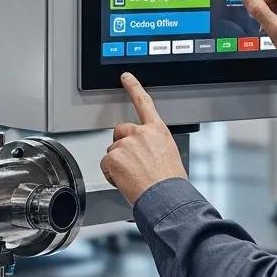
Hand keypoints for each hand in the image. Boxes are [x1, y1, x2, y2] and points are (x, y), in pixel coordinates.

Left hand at [101, 73, 187, 205]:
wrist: (166, 198)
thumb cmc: (170, 183)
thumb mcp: (169, 154)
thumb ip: (153, 145)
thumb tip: (146, 151)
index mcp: (157, 130)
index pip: (144, 102)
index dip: (134, 87)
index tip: (126, 77)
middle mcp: (141, 133)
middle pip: (120, 131)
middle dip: (121, 145)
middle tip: (133, 164)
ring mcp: (126, 143)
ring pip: (112, 150)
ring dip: (118, 163)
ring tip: (134, 176)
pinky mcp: (114, 156)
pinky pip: (105, 164)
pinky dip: (111, 174)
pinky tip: (125, 181)